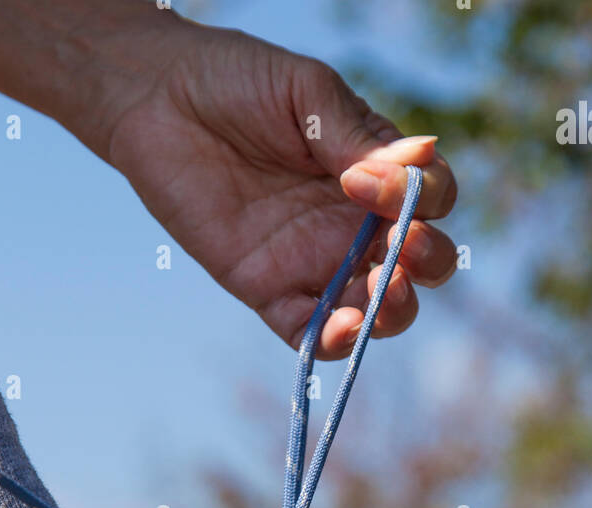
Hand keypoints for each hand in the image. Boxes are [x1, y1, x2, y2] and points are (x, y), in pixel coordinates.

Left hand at [102, 18, 457, 358]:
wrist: (160, 100)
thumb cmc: (237, 83)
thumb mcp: (306, 94)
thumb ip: (356, 134)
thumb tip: (421, 157)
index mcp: (376, 174)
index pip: (431, 200)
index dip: (423, 198)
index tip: (366, 178)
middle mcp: (354, 225)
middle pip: (420, 265)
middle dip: (426, 263)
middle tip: (401, 247)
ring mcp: (314, 262)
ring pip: (374, 310)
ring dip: (392, 312)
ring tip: (382, 294)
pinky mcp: (269, 291)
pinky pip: (310, 333)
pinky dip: (332, 341)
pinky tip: (339, 327)